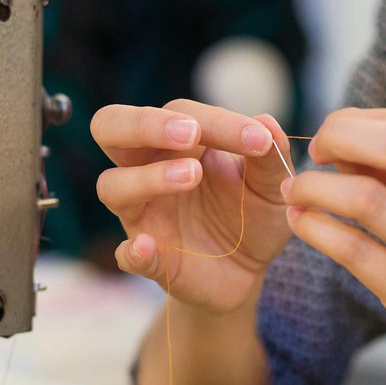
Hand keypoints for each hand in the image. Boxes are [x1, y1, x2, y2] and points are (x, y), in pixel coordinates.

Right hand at [91, 100, 294, 313]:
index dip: (217, 121)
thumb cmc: (254, 214)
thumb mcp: (273, 184)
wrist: (250, 270)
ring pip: (112, 185)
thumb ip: (271, 156)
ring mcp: (144, 214)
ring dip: (147, 178)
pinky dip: (132, 251)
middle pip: (112, 127)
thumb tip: (268, 122)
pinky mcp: (149, 258)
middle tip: (189, 134)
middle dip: (144, 124)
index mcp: (181, 143)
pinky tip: (146, 247)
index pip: (181, 114)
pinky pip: (126, 254)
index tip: (257, 139)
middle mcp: (150, 169)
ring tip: (192, 176)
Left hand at [280, 107, 385, 384]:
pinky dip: (318, 231)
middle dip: (338, 138)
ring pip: (366, 201)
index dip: (354, 124)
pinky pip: (356, 254)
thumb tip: (349, 147)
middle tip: (313, 153)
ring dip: (316, 189)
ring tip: (297, 192)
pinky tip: (302, 224)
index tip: (331, 138)